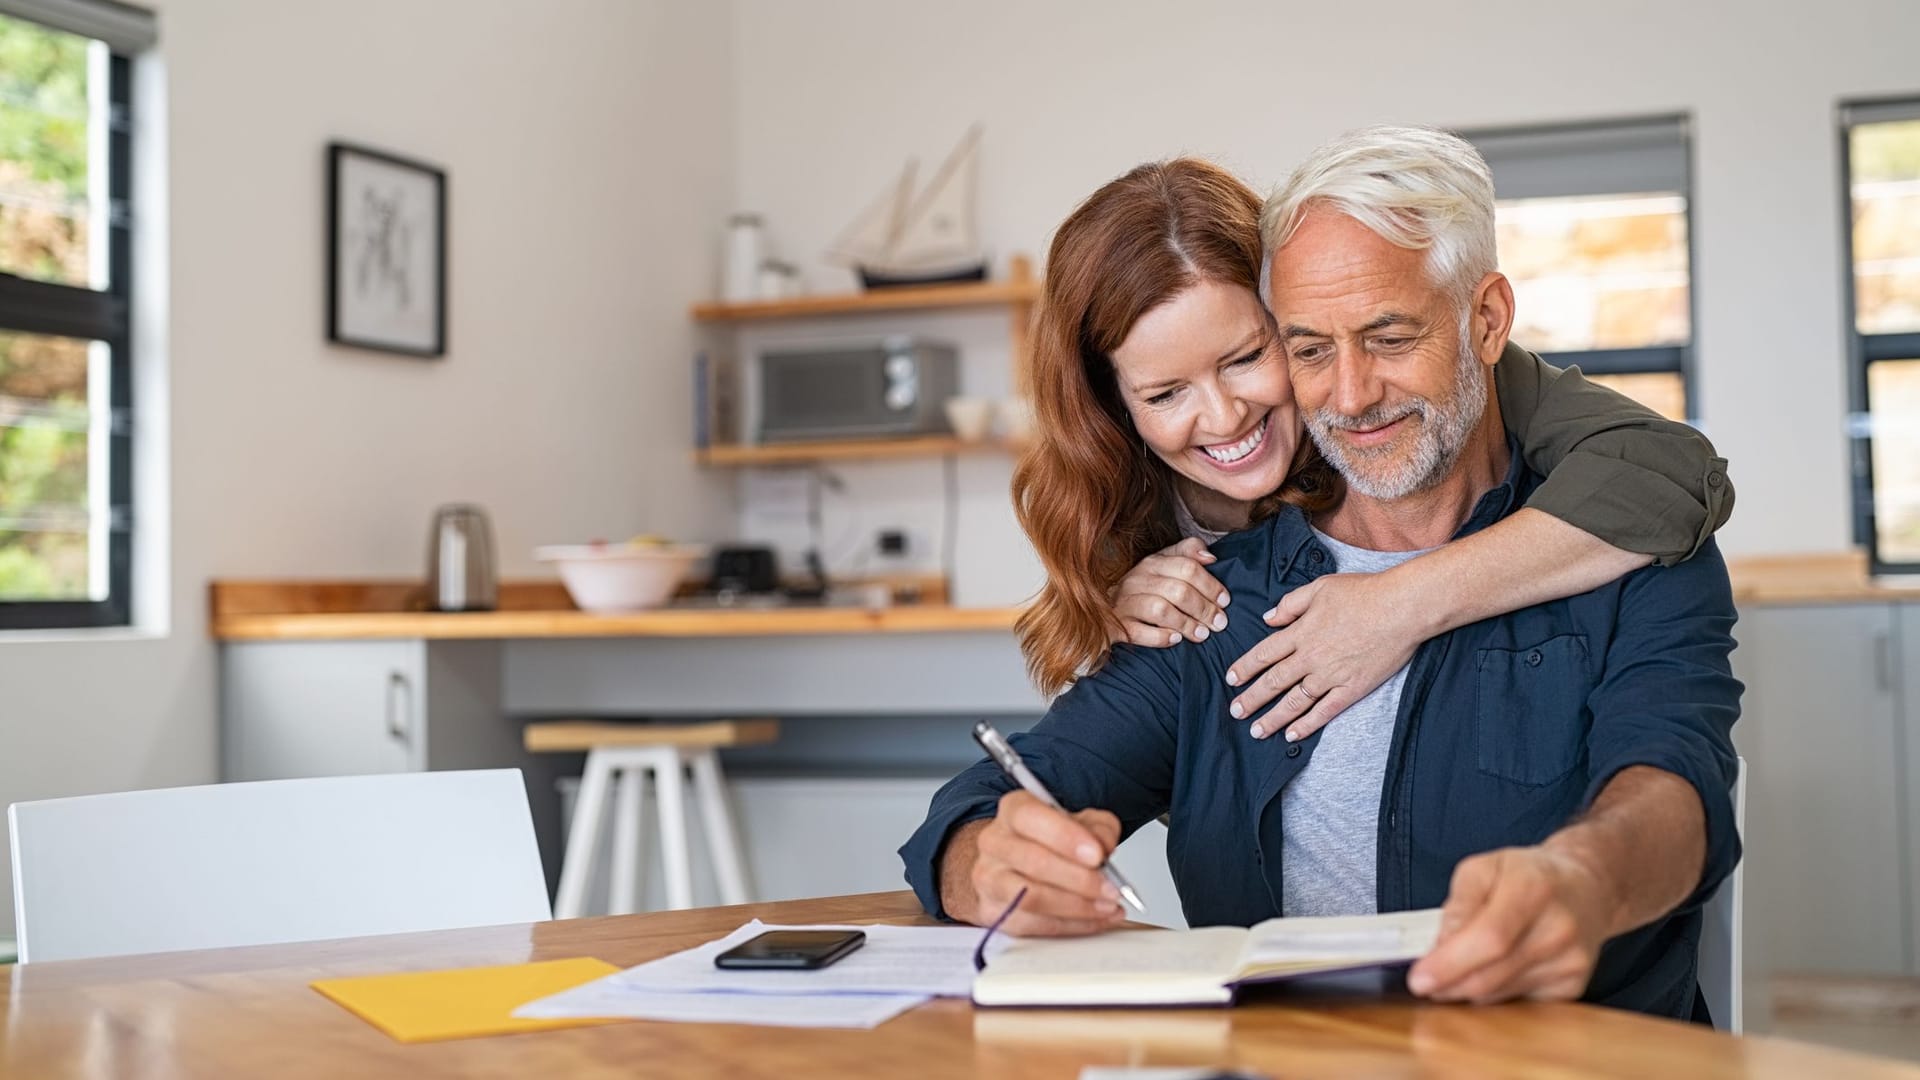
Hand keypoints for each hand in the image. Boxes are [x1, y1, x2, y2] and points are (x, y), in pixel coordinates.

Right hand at [945, 791, 1126, 936]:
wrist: (1012, 865)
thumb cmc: (1048, 842)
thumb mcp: (1080, 822)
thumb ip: (1099, 829)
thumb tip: (1105, 848)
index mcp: (1014, 810)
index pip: (1031, 817)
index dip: (1065, 837)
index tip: (1097, 855)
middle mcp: (995, 842)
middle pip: (1034, 861)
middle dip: (1080, 879)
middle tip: (1111, 888)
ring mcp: (990, 879)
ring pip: (1032, 897)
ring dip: (1078, 906)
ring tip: (1107, 906)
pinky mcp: (994, 913)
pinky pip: (1034, 925)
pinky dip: (1072, 925)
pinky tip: (1095, 919)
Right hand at [1111, 538, 1229, 647]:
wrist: (1103, 611)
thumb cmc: (1143, 590)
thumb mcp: (1163, 566)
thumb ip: (1187, 554)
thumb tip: (1211, 557)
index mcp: (1152, 563)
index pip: (1187, 566)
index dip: (1211, 584)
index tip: (1225, 602)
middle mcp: (1136, 580)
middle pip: (1178, 589)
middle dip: (1204, 608)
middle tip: (1219, 624)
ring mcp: (1124, 603)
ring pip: (1160, 609)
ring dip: (1186, 623)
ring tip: (1202, 635)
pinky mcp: (1115, 626)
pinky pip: (1139, 632)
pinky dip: (1160, 637)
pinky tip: (1175, 640)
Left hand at [1223, 573, 1424, 739]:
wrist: (1402, 608)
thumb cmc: (1363, 592)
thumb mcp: (1320, 587)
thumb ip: (1291, 604)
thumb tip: (1268, 618)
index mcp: (1301, 632)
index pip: (1264, 654)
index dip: (1245, 668)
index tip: (1231, 679)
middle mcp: (1311, 657)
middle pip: (1273, 681)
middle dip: (1251, 699)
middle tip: (1234, 712)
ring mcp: (1331, 675)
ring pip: (1294, 701)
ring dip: (1273, 717)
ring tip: (1256, 731)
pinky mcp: (1352, 688)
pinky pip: (1324, 711)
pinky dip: (1307, 725)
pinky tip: (1292, 735)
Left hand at [1406, 846, 1615, 1003]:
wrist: (1586, 889)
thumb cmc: (1526, 875)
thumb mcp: (1482, 868)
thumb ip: (1458, 905)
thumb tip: (1439, 948)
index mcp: (1533, 888)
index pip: (1489, 938)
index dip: (1450, 963)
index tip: (1419, 979)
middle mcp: (1559, 928)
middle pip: (1492, 974)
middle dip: (1448, 983)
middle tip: (1424, 983)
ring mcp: (1571, 961)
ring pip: (1500, 993)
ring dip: (1467, 988)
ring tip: (1457, 968)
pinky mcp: (1574, 985)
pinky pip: (1517, 1002)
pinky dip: (1493, 993)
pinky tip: (1491, 972)